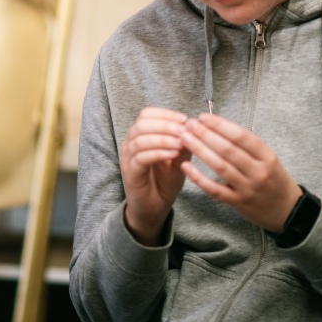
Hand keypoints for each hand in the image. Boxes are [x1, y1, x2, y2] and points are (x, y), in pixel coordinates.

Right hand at [119, 107, 190, 245]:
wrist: (154, 207)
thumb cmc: (164, 181)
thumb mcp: (179, 159)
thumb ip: (184, 144)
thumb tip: (193, 126)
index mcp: (140, 135)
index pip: (146, 114)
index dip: (165, 114)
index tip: (184, 119)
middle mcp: (130, 143)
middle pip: (142, 123)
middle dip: (165, 124)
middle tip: (184, 130)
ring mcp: (128, 157)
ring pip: (140, 139)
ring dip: (163, 138)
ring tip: (181, 143)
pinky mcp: (130, 172)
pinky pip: (141, 157)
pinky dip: (158, 152)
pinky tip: (173, 154)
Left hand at [179, 113, 300, 231]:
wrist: (287, 210)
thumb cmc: (274, 179)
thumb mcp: (269, 158)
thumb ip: (247, 145)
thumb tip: (217, 126)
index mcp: (268, 156)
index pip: (241, 136)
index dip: (220, 125)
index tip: (204, 117)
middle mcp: (259, 172)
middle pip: (228, 150)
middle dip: (206, 134)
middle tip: (190, 124)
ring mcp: (248, 188)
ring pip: (220, 167)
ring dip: (200, 150)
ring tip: (185, 138)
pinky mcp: (237, 202)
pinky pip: (214, 189)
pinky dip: (198, 177)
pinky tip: (185, 166)